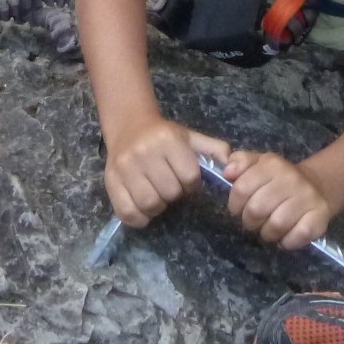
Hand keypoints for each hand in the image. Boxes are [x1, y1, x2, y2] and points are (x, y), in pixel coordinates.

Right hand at [104, 122, 230, 227]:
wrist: (129, 126)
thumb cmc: (164, 136)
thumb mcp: (190, 136)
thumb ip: (213, 148)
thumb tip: (232, 165)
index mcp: (168, 140)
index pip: (189, 176)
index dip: (192, 183)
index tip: (186, 180)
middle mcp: (145, 152)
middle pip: (170, 192)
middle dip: (175, 194)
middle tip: (171, 188)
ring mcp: (125, 168)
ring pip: (150, 204)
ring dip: (158, 207)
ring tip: (158, 196)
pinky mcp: (111, 182)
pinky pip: (128, 213)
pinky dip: (139, 217)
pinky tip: (144, 208)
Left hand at [222, 151, 330, 249]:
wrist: (318, 186)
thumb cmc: (280, 179)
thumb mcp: (260, 164)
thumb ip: (240, 162)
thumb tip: (228, 171)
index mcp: (272, 164)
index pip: (242, 188)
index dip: (235, 204)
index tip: (239, 208)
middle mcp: (291, 179)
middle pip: (256, 210)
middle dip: (249, 221)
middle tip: (254, 221)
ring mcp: (307, 198)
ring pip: (276, 226)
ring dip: (268, 233)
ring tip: (270, 229)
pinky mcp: (319, 217)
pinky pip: (296, 237)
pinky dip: (287, 242)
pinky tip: (286, 235)